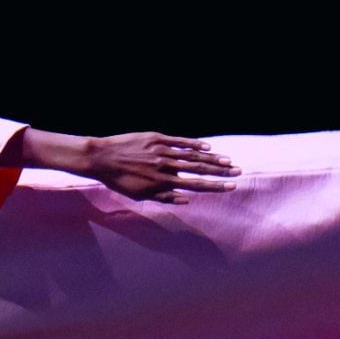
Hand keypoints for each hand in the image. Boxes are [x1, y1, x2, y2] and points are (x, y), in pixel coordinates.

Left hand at [85, 132, 239, 203]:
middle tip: (238, 172)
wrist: (100, 158)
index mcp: (163, 183)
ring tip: (228, 161)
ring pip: (192, 155)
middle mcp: (166, 167)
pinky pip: (179, 141)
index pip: (195, 185)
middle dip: (221, 171)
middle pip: (199, 169)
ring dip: (212, 158)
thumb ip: (164, 198)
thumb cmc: (118, 180)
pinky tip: (207, 147)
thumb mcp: (139, 195)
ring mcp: (162, 151)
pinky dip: (194, 144)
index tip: (231, 186)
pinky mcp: (156, 138)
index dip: (215, 186)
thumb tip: (186, 200)